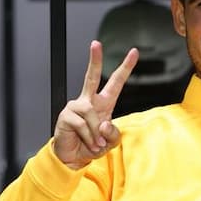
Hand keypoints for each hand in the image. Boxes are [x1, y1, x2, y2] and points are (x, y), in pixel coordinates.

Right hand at [52, 40, 138, 169]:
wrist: (73, 158)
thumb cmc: (92, 146)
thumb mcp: (111, 142)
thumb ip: (113, 134)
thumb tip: (104, 123)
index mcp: (103, 104)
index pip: (115, 83)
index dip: (125, 68)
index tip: (134, 53)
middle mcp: (88, 101)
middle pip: (91, 77)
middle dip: (94, 60)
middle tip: (96, 43)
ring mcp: (76, 107)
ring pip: (92, 114)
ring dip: (97, 134)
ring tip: (95, 143)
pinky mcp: (66, 116)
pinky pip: (83, 125)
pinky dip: (89, 138)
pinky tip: (88, 143)